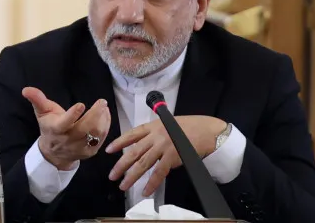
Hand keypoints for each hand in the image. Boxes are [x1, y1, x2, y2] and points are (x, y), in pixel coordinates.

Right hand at [22, 87, 110, 170]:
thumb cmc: (49, 127)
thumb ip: (37, 100)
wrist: (53, 153)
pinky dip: (106, 126)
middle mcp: (68, 140)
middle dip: (95, 115)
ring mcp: (79, 148)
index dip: (72, 115)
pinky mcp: (89, 152)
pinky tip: (106, 115)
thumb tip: (26, 89)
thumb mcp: (42, 113)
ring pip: (95, 135)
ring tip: (104, 107)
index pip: (64, 123)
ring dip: (102, 120)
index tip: (81, 105)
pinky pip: (101, 139)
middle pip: (84, 129)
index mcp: (56, 129)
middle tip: (102, 102)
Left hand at [105, 115, 225, 196]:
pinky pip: (158, 173)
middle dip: (121, 165)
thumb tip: (143, 148)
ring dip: (131, 176)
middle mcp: (156, 136)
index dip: (119, 142)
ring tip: (123, 186)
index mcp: (153, 126)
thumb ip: (154, 134)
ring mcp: (163, 146)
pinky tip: (145, 191)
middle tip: (112, 175)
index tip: (108, 150)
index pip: (132, 134)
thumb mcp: (168, 124)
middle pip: (133, 152)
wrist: (206, 131)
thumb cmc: (189, 127)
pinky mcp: (172, 157)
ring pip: (142, 164)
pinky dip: (151, 183)